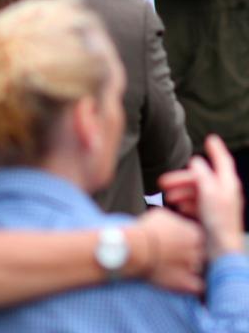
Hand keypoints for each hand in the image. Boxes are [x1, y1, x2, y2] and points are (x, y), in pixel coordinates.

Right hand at [131, 208, 205, 294]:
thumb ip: (175, 221)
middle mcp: (198, 250)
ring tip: (172, 267)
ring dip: (189, 269)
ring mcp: (194, 267)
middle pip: (200, 254)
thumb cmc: (146, 230)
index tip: (176, 242)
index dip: (186, 241)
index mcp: (195, 234)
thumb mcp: (162, 215)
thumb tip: (175, 223)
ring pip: (199, 269)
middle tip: (173, 255)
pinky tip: (180, 281)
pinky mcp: (187, 283)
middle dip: (189, 255)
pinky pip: (198, 286)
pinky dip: (191, 285)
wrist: (135, 248)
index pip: (198, 239)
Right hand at [161, 135, 244, 258]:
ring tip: (169, 198)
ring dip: (181, 192)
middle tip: (163, 183)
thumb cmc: (219, 223)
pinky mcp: (210, 216)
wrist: (221, 251)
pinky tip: (177, 207)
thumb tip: (196, 161)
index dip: (216, 150)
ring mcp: (217, 205)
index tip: (210, 139)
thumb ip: (202, 175)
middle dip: (182, 178)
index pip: (223, 162)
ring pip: (196, 191)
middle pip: (201, 178)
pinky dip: (185, 202)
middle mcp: (224, 193)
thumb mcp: (209, 194)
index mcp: (228, 185)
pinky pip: (195, 203)